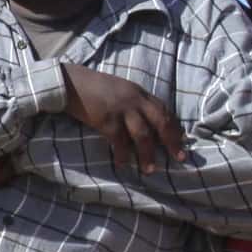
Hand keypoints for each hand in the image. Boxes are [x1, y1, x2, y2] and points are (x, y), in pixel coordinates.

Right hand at [56, 65, 187, 174]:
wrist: (70, 82)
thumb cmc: (92, 87)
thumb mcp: (120, 90)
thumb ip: (134, 102)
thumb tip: (146, 121)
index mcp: (140, 93)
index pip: (164, 111)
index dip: (175, 128)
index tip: (181, 143)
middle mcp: (135, 100)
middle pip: (160, 122)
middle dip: (171, 142)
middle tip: (178, 158)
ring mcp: (121, 109)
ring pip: (143, 134)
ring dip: (148, 154)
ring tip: (149, 169)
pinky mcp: (106, 119)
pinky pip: (119, 140)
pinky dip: (122, 153)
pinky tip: (122, 164)